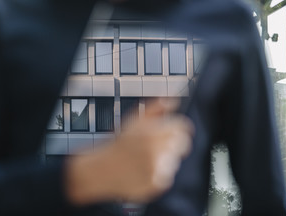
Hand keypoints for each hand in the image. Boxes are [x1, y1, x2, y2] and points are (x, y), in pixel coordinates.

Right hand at [65, 98, 193, 204]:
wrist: (102, 170)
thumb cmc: (118, 144)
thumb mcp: (134, 120)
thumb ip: (156, 108)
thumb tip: (173, 101)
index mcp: (152, 132)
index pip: (182, 127)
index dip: (179, 128)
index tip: (175, 131)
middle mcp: (156, 150)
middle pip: (183, 144)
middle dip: (173, 142)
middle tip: (157, 145)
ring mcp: (157, 168)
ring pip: (175, 160)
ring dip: (165, 158)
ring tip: (146, 158)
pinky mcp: (156, 183)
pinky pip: (168, 175)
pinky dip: (159, 173)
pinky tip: (144, 169)